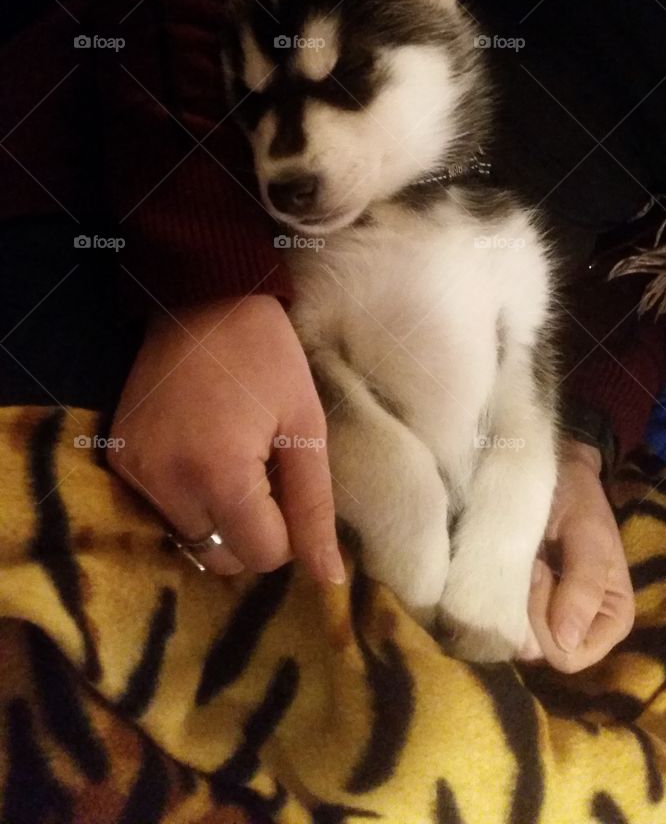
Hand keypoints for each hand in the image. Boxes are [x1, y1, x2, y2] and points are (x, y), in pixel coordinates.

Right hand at [108, 293, 343, 583]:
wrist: (201, 300)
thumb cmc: (266, 357)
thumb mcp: (304, 427)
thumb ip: (314, 508)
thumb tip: (330, 581)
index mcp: (221, 475)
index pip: (261, 554)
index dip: (286, 530)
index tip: (287, 482)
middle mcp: (167, 483)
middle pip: (220, 556)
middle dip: (250, 531)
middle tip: (262, 473)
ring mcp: (135, 472)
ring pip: (189, 536)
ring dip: (216, 515)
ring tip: (230, 457)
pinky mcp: (119, 458)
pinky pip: (159, 507)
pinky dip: (185, 495)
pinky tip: (200, 449)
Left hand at [522, 440, 633, 671]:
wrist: (555, 474)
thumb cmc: (578, 500)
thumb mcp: (589, 535)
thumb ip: (583, 586)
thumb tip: (567, 642)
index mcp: (613, 619)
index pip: (570, 656)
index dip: (549, 621)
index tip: (544, 570)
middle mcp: (584, 629)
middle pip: (543, 652)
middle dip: (530, 609)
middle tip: (532, 563)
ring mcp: (554, 620)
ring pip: (522, 642)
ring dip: (513, 603)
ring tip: (523, 562)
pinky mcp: (529, 607)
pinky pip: (507, 625)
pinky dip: (501, 598)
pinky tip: (511, 568)